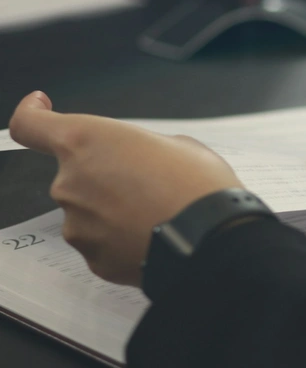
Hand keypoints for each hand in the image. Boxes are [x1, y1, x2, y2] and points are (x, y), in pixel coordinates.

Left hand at [8, 92, 242, 286]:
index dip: (31, 114)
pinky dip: (124, 240)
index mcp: (85, 142)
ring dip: (115, 210)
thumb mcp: (178, 145)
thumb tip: (138, 161)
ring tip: (158, 215)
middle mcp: (69, 183)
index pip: (29, 125)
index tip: (40, 108)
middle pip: (75, 174)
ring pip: (89, 212)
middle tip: (149, 183)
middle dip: (106, 176)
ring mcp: (78, 225)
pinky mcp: (93, 259)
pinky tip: (155, 237)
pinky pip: (103, 243)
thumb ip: (140, 147)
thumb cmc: (199, 187)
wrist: (213, 240)